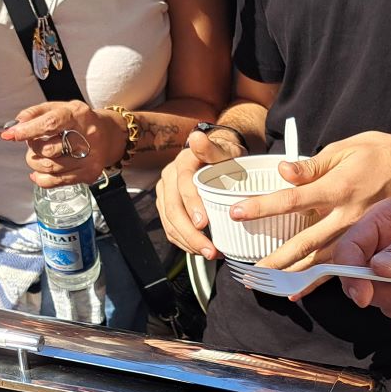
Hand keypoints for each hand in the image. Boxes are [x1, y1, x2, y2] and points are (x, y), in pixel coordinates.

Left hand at [2, 100, 128, 188]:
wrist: (110, 136)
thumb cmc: (81, 121)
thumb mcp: (60, 108)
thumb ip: (36, 113)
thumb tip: (16, 125)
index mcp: (78, 115)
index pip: (50, 123)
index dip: (28, 130)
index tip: (11, 134)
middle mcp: (86, 137)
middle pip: (48, 149)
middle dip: (33, 147)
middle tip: (34, 142)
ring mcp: (89, 158)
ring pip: (50, 167)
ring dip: (35, 162)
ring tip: (39, 154)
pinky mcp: (88, 174)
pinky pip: (55, 181)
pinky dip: (41, 178)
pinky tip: (40, 171)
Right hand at [154, 129, 242, 258]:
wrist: (217, 157)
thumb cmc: (225, 155)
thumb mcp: (223, 149)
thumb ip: (212, 147)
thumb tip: (197, 138)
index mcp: (182, 163)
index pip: (183, 186)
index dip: (192, 205)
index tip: (204, 224)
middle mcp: (169, 178)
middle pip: (173, 210)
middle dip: (191, 234)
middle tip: (210, 250)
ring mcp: (165, 193)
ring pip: (170, 223)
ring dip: (188, 242)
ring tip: (209, 254)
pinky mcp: (167, 206)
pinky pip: (171, 228)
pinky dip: (184, 242)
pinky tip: (200, 250)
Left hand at [230, 132, 390, 274]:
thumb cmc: (382, 154)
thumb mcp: (348, 149)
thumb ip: (314, 164)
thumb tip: (284, 172)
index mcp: (340, 187)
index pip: (293, 198)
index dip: (263, 206)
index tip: (237, 212)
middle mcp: (348, 215)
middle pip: (304, 242)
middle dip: (275, 259)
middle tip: (249, 273)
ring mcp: (359, 233)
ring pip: (321, 261)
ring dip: (291, 275)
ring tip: (265, 286)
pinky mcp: (368, 243)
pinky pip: (340, 267)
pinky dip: (317, 282)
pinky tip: (297, 291)